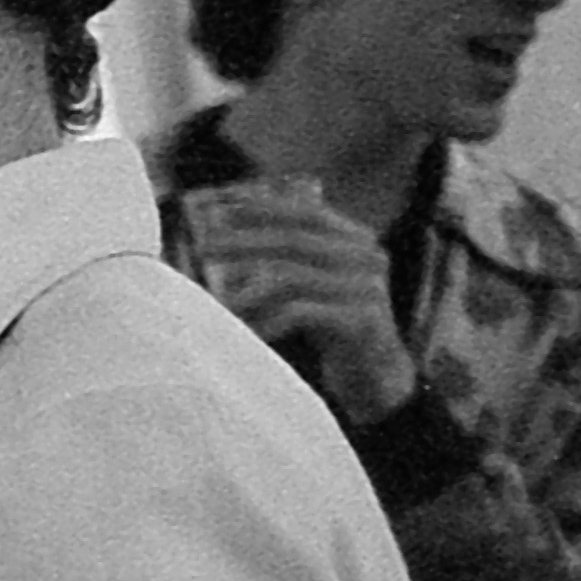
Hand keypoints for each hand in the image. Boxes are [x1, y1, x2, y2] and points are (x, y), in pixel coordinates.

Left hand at [183, 185, 419, 421]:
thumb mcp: (315, 283)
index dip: (265, 208)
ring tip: (221, 304)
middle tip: (204, 247)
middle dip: (243, 242)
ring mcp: (367, 287)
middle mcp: (366, 257)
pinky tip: (249, 331)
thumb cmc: (334, 325)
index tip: (224, 206)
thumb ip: (289, 255)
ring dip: (248, 290)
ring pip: (292, 276)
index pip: (307, 213)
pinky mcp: (361, 320)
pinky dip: (268, 320)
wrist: (376, 374)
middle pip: (293, 241)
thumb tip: (228, 224)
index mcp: (357, 241)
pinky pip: (300, 312)